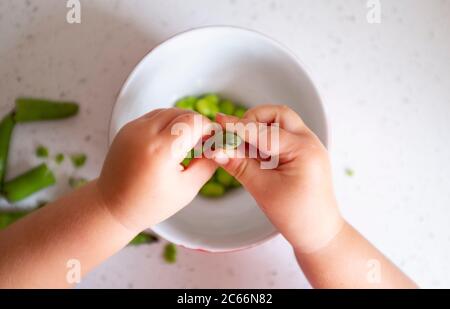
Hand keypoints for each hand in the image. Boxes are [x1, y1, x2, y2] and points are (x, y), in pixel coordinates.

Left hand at [97, 108, 216, 232]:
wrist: (112, 207)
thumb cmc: (150, 204)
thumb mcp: (187, 188)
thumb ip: (207, 165)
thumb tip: (219, 148)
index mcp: (161, 150)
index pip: (194, 122)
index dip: (208, 127)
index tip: (214, 139)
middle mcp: (144, 134)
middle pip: (182, 112)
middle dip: (197, 123)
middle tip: (204, 141)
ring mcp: (133, 129)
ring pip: (167, 111)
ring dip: (182, 121)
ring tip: (188, 142)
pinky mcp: (127, 129)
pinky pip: (153, 116)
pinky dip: (167, 123)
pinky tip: (172, 141)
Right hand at [214, 105, 343, 252]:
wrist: (320, 232)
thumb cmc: (296, 215)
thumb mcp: (263, 190)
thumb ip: (240, 166)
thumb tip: (216, 150)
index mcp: (303, 150)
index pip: (263, 131)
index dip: (238, 127)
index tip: (218, 123)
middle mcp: (310, 142)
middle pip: (278, 114)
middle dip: (253, 120)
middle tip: (234, 134)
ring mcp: (309, 146)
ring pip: (281, 123)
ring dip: (259, 128)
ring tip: (242, 147)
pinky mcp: (304, 153)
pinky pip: (283, 135)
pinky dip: (266, 139)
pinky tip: (253, 154)